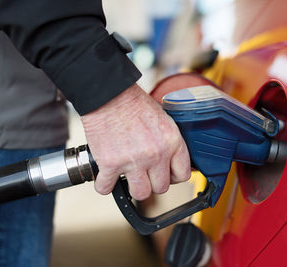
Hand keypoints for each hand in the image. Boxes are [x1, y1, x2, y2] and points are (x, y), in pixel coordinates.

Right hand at [81, 84, 190, 199]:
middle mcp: (156, 155)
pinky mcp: (110, 164)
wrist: (108, 94)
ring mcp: (133, 161)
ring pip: (140, 193)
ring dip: (132, 186)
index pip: (182, 175)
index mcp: (172, 142)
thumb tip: (173, 160)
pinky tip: (106, 175)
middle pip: (161, 188)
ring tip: (127, 175)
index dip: (173, 176)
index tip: (165, 174)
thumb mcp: (163, 118)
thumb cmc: (133, 103)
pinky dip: (104, 184)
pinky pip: (106, 188)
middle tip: (143, 172)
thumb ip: (169, 141)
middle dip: (152, 181)